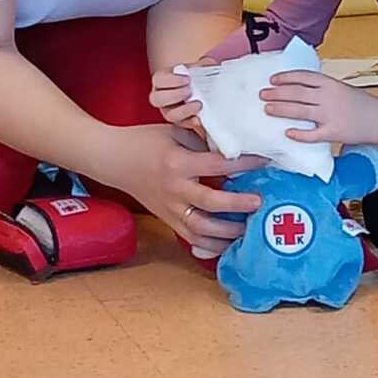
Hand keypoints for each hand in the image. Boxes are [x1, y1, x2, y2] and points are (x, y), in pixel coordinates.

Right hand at [94, 123, 262, 256]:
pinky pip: (190, 238)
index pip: (216, 165)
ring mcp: (169, 208)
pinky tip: (228, 244)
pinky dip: (210, 245)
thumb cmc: (145, 141)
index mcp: (177, 163)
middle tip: (259, 202)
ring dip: (227, 232)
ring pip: (200, 229)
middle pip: (210, 203)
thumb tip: (233, 148)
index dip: (243, 164)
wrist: (113, 159)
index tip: (264, 161)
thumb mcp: (174, 131)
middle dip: (237, 205)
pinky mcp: (166, 220)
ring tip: (248, 228)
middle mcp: (174, 189)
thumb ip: (202, 141)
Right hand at [149, 66, 205, 131]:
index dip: (171, 80)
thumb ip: (201, 65)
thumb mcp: (199, 67)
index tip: (188, 79)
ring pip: (168, 115)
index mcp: (162, 80)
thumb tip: (207, 65)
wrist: (206, 88)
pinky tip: (200, 118)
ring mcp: (169, 111)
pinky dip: (191, 122)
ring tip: (198, 104)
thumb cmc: (198, 75)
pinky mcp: (180, 122)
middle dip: (174, 95)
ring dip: (183, 111)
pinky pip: (182, 125)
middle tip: (189, 91)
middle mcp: (161, 97)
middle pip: (156, 99)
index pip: (158, 80)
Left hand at [260, 71, 377, 145]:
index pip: (303, 77)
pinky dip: (299, 133)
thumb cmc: (361, 103)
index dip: (286, 77)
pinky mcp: (333, 132)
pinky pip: (312, 134)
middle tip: (263, 95)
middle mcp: (328, 97)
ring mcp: (330, 114)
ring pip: (299, 111)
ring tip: (268, 109)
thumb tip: (299, 90)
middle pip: (296, 93)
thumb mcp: (341, 89)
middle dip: (277, 93)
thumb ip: (322, 89)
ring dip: (281, 109)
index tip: (273, 79)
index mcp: (330, 83)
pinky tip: (287, 133)